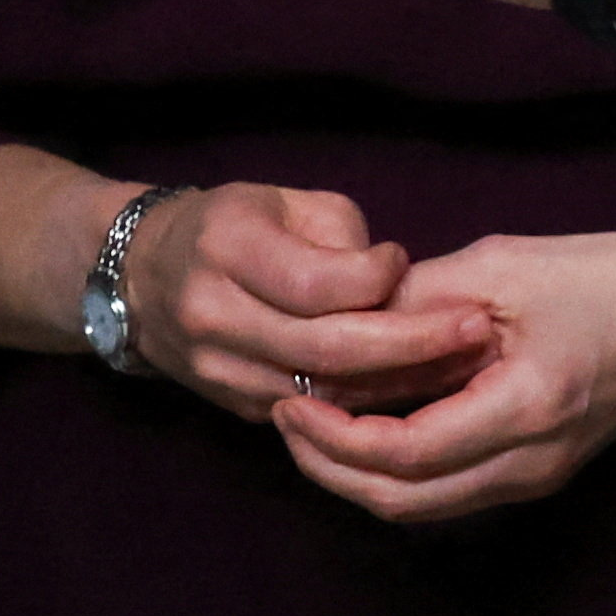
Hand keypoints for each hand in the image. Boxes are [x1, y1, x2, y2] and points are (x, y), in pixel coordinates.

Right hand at [118, 182, 494, 424]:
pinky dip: (371, 403)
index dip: (374, 278)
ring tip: (463, 362)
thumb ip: (342, 238)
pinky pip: (316, 413)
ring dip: (401, 382)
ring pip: (326, 394)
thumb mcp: (282, 202)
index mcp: (226, 248)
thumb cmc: (231, 225)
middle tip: (474, 329)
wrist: (141, 279)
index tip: (406, 263)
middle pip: (327, 349)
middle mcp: (216, 316)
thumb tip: (396, 285)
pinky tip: (418, 386)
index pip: (315, 283)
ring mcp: (222, 371)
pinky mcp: (237, 407)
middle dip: (411, 344)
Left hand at [271, 223, 615, 524]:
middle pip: (404, 501)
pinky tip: (368, 424)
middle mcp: (532, 463)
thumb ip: (415, 306)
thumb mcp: (500, 268)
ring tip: (313, 423)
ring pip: (424, 505)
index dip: (331, 437)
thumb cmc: (606, 275)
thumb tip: (343, 333)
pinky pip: (451, 488)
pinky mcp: (540, 469)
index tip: (289, 398)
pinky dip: (397, 468)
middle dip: (330, 468)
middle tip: (284, 417)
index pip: (402, 454)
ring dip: (359, 475)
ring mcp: (539, 476)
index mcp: (526, 409)